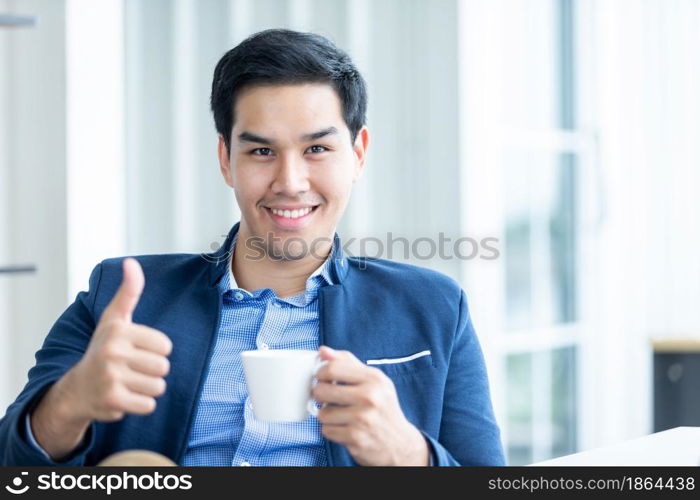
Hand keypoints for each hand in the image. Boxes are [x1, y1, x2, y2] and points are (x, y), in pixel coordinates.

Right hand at [31, 258, 171, 459]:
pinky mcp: (113, 401)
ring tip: (128, 381)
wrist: (77, 388)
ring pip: (158, 387)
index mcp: (118, 329)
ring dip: (147, 388)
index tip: (136, 350)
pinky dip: (140, 404)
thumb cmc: (104, 349)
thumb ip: (129, 292)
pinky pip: (149, 405)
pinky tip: (124, 396)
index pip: (166, 345)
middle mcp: (112, 352)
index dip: (156, 350)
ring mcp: (111, 377)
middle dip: (152, 371)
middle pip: (164, 367)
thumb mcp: (115, 318)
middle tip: (131, 368)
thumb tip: (131, 262)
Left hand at [312, 346, 429, 465]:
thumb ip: (348, 362)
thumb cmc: (383, 407)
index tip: (322, 378)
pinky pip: (327, 431)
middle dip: (320, 395)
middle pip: (322, 390)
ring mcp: (363, 419)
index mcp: (374, 379)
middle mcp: (370, 397)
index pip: (332, 368)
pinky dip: (332, 430)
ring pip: (322, 413)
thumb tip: (322, 351)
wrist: (399, 442)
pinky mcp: (355, 438)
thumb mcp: (373, 380)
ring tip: (340, 415)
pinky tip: (344, 428)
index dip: (320, 373)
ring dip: (327, 416)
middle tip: (328, 397)